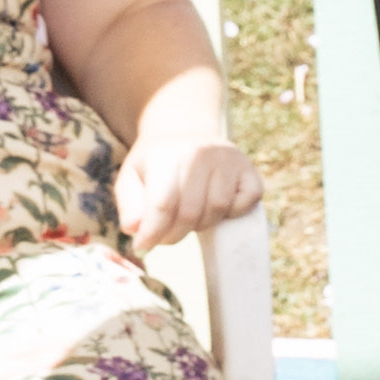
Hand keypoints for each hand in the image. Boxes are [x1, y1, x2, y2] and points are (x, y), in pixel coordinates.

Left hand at [113, 135, 259, 245]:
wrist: (186, 131)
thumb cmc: (156, 162)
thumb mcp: (131, 177)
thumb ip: (129, 204)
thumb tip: (135, 230)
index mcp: (167, 156)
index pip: (163, 204)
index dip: (152, 232)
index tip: (143, 247)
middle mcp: (201, 154)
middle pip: (190, 213)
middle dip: (174, 234)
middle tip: (164, 237)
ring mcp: (229, 160)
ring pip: (217, 210)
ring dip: (200, 225)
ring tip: (187, 220)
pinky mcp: (249, 169)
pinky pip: (245, 203)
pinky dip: (232, 214)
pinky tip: (215, 209)